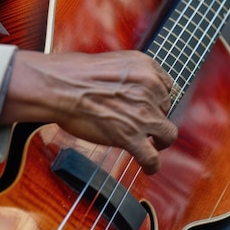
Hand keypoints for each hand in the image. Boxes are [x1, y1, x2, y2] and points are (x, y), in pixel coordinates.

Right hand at [2, 50, 177, 173]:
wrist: (60, 86)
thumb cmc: (74, 73)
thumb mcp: (113, 62)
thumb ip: (131, 74)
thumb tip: (132, 87)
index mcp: (146, 67)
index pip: (167, 87)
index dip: (158, 99)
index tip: (150, 107)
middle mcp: (150, 88)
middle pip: (165, 110)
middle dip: (154, 117)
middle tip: (140, 123)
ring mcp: (143, 113)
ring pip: (168, 134)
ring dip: (161, 141)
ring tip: (153, 146)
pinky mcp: (131, 136)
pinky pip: (152, 158)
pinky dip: (152, 165)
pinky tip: (147, 167)